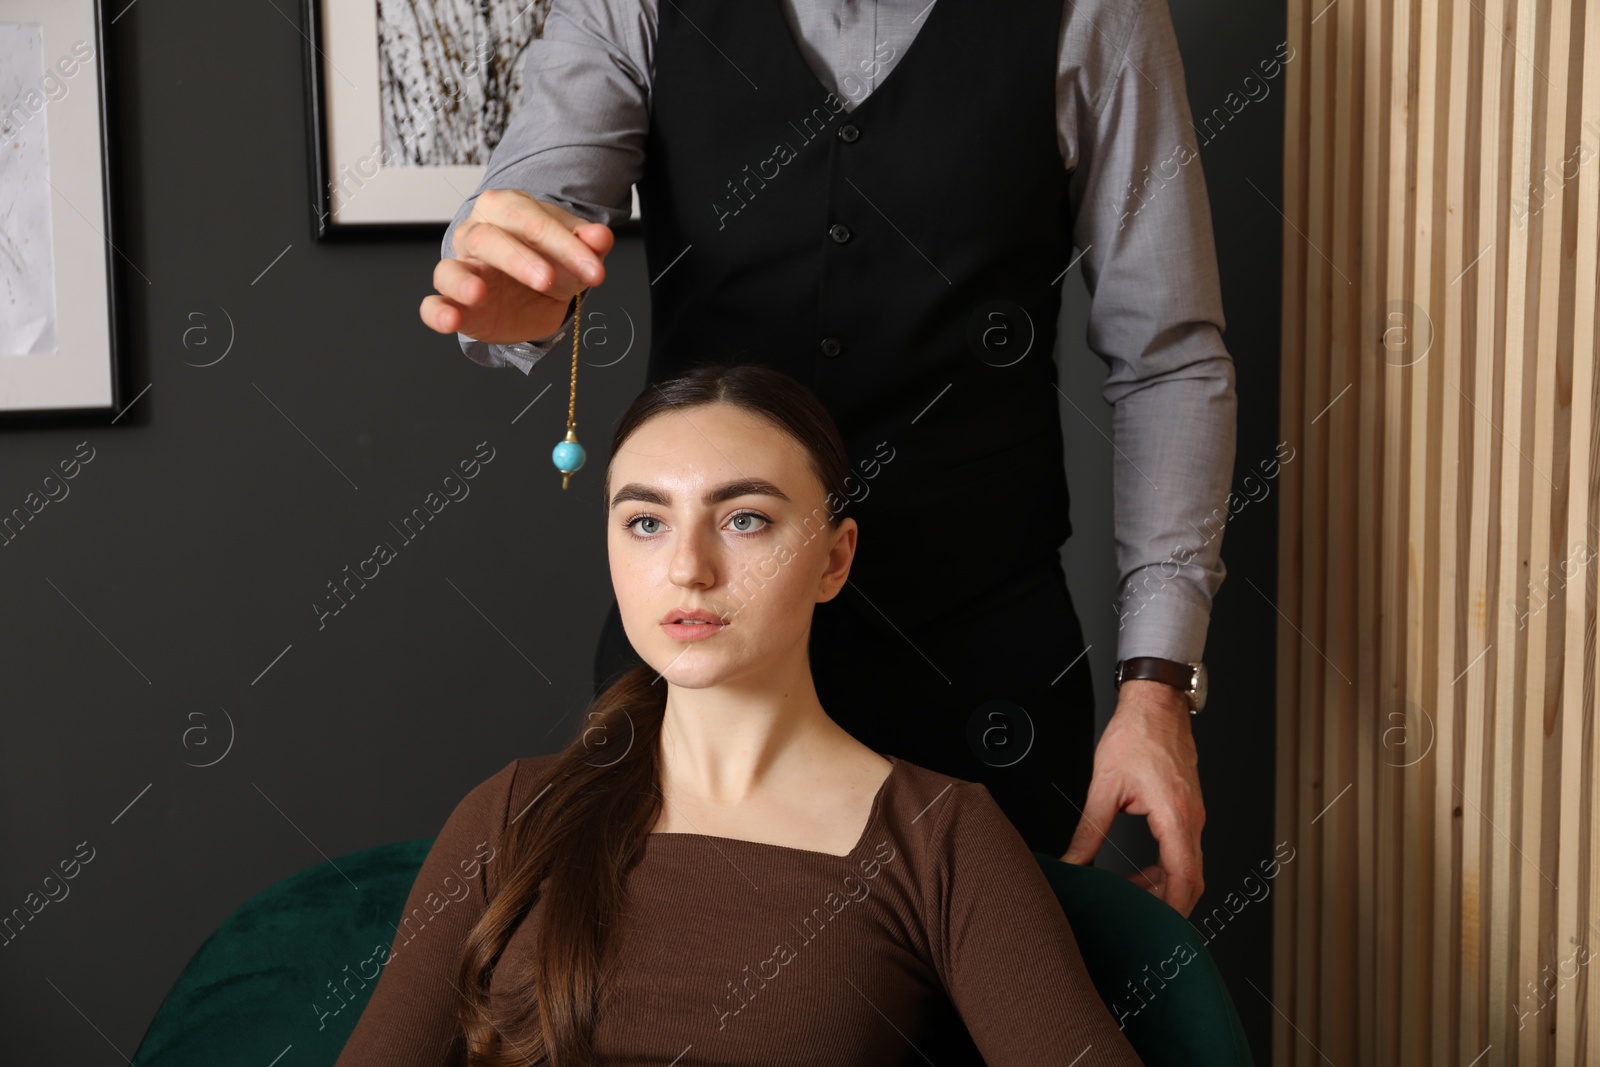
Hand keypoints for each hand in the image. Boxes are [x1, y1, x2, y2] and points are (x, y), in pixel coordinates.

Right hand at [420, 189, 614, 344]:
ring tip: (478, 292)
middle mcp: (475, 233)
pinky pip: (433, 305)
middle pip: (490, 239)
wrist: (531, 291)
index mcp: (506, 208)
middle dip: (522, 260)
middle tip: (552, 280)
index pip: (531, 220)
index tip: (595, 270)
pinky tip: (451, 321)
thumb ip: (587, 243)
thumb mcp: (574, 251)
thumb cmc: (548, 259)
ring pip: (451, 269)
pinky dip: (438, 313)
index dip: (564, 244)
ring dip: (463, 281)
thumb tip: (600, 236)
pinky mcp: (452, 302)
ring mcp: (460, 267)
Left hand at [1060, 678, 1205, 916]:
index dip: (1172, 909)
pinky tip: (1141, 872)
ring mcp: (1194, 814)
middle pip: (1191, 879)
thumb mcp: (1104, 786)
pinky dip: (1166, 868)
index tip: (1156, 929)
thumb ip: (1089, 830)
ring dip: (1164, 887)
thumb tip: (1073, 862)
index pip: (1184, 878)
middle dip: (1167, 905)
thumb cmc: (1136, 734)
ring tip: (1131, 897)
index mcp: (1176, 815)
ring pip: (1188, 866)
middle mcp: (1192, 819)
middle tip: (1137, 921)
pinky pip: (1184, 849)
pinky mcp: (1188, 808)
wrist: (1156, 703)